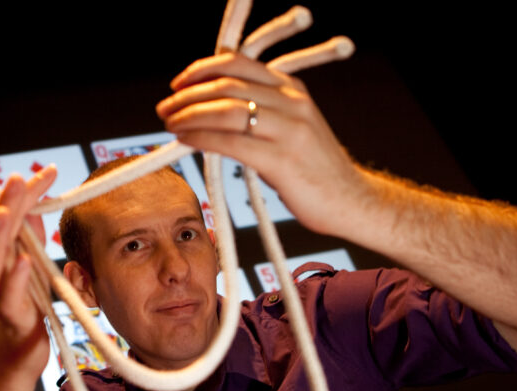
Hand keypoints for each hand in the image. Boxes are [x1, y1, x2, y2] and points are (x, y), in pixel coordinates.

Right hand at [0, 165, 57, 386]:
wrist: (12, 363)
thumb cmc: (22, 316)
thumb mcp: (29, 273)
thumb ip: (30, 243)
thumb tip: (33, 210)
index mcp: (1, 261)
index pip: (10, 219)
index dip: (25, 195)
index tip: (46, 172)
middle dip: (8, 204)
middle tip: (19, 177)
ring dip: (2, 236)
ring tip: (11, 210)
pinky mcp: (11, 320)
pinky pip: (10, 298)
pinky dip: (16, 279)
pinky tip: (25, 262)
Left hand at [156, 53, 366, 236]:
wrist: (351, 200)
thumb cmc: (313, 168)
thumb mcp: (291, 127)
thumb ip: (260, 113)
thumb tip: (212, 111)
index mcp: (292, 89)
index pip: (239, 64)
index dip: (202, 70)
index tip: (179, 84)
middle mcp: (292, 102)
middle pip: (227, 86)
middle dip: (188, 95)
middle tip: (165, 108)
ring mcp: (289, 130)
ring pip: (227, 111)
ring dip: (189, 115)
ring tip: (170, 124)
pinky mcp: (282, 160)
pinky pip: (231, 142)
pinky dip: (201, 138)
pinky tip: (185, 141)